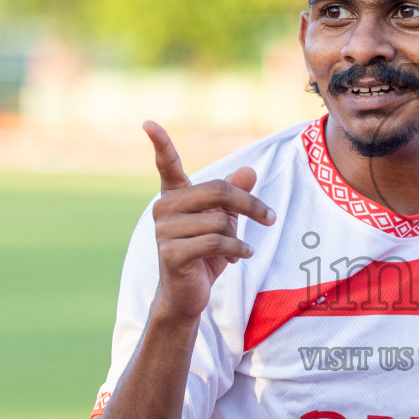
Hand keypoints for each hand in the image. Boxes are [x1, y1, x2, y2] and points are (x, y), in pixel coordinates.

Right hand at [143, 121, 274, 325]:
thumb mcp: (224, 221)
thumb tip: (250, 171)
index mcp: (174, 197)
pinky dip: (237, 250)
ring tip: (237, 250)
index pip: (167, 166)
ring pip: (220, 221)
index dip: (160, 144)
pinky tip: (242, 258)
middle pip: (217, 190)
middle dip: (249, 204)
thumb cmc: (205, 255)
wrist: (188, 295)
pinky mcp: (170, 253)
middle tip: (270, 218)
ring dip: (238, 237)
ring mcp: (163, 231)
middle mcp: (164, 209)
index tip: (148, 123)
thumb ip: (234, 196)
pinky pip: (216, 242)